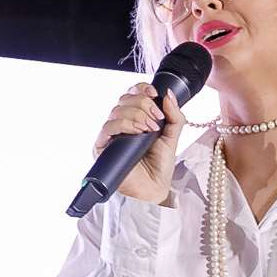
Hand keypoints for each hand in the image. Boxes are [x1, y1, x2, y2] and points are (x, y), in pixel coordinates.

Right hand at [93, 79, 185, 203]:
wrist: (154, 188)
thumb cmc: (160, 166)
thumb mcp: (172, 136)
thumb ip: (174, 115)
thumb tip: (168, 94)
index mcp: (135, 118)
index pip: (132, 93)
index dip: (141, 88)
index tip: (155, 94)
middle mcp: (121, 124)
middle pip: (124, 98)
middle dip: (143, 104)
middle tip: (156, 118)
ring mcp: (111, 135)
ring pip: (117, 110)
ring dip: (137, 114)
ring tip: (150, 128)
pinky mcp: (103, 147)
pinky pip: (108, 126)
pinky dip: (125, 124)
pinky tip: (138, 131)